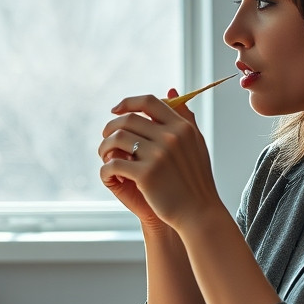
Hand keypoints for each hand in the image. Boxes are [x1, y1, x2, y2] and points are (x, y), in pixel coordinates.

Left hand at [99, 91, 218, 230]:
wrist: (199, 212)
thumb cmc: (195, 179)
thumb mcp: (196, 144)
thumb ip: (184, 117)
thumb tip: (171, 90)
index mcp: (182, 127)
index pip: (149, 102)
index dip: (128, 102)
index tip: (116, 110)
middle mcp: (170, 137)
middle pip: (128, 119)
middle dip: (111, 127)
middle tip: (106, 139)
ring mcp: (158, 155)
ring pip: (117, 138)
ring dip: (104, 147)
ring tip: (106, 156)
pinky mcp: (146, 175)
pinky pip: (113, 163)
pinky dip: (106, 168)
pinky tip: (109, 174)